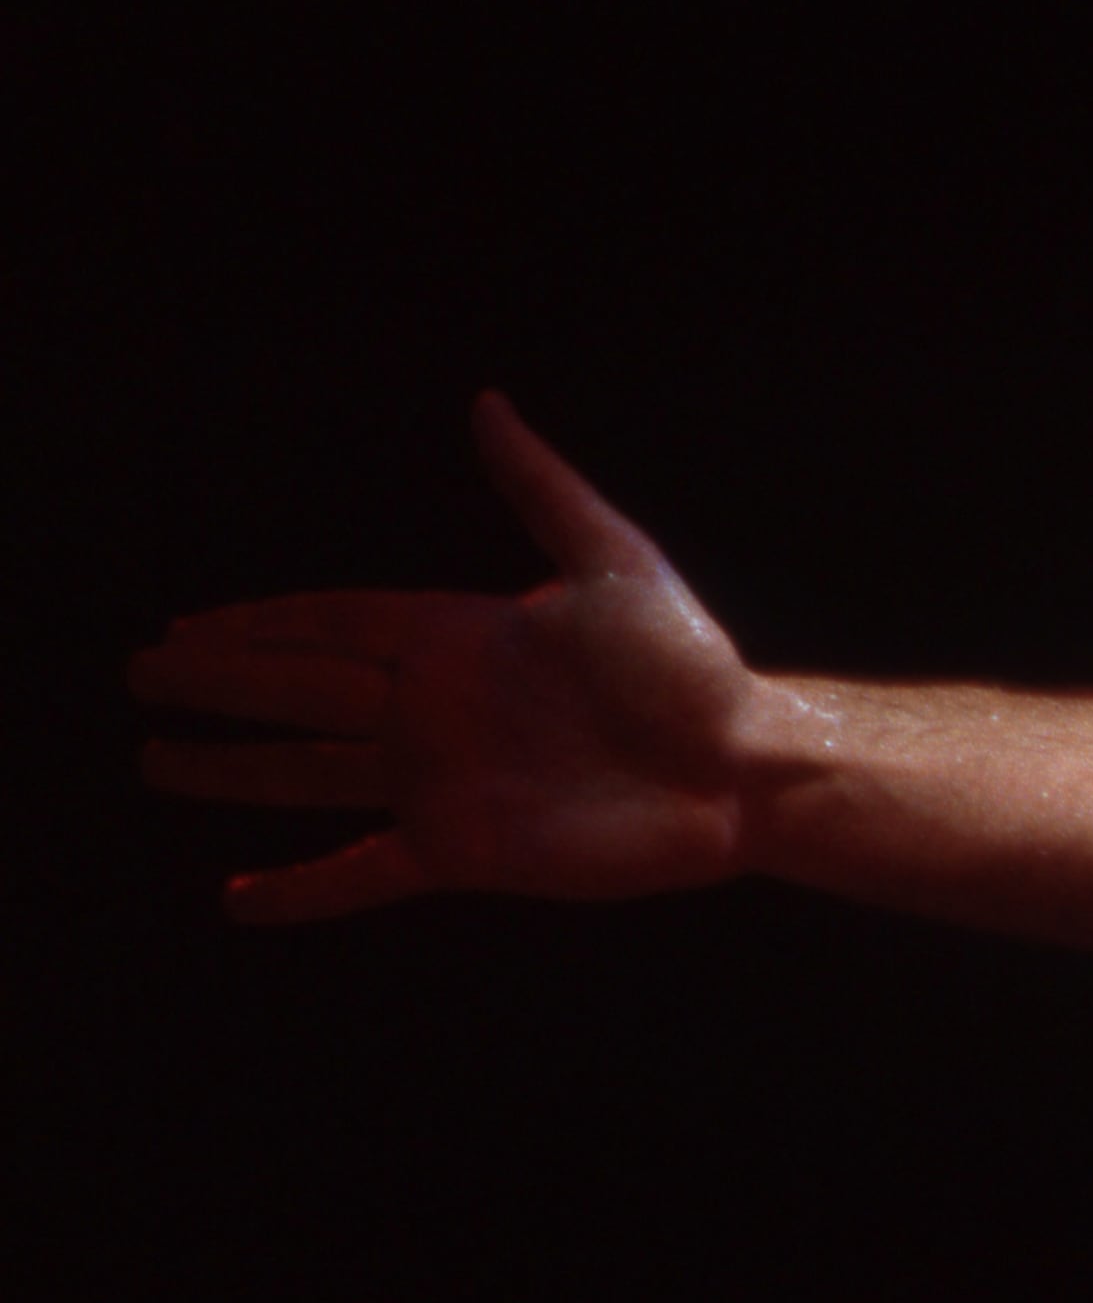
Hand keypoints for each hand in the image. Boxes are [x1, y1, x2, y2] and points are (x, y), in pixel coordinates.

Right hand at [131, 394, 766, 921]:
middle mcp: (436, 708)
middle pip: (298, 691)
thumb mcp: (610, 560)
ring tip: (158, 765)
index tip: (188, 625)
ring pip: (308, 773)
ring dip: (234, 773)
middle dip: (221, 685)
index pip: (331, 625)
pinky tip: (236, 900)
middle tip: (142, 675)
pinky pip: (359, 871)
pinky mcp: (462, 848)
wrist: (740, 766)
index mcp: (460, 638)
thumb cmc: (689, 664)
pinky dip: (299, 889)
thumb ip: (540, 486)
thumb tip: (488, 402)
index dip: (259, 624)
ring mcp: (443, 780)